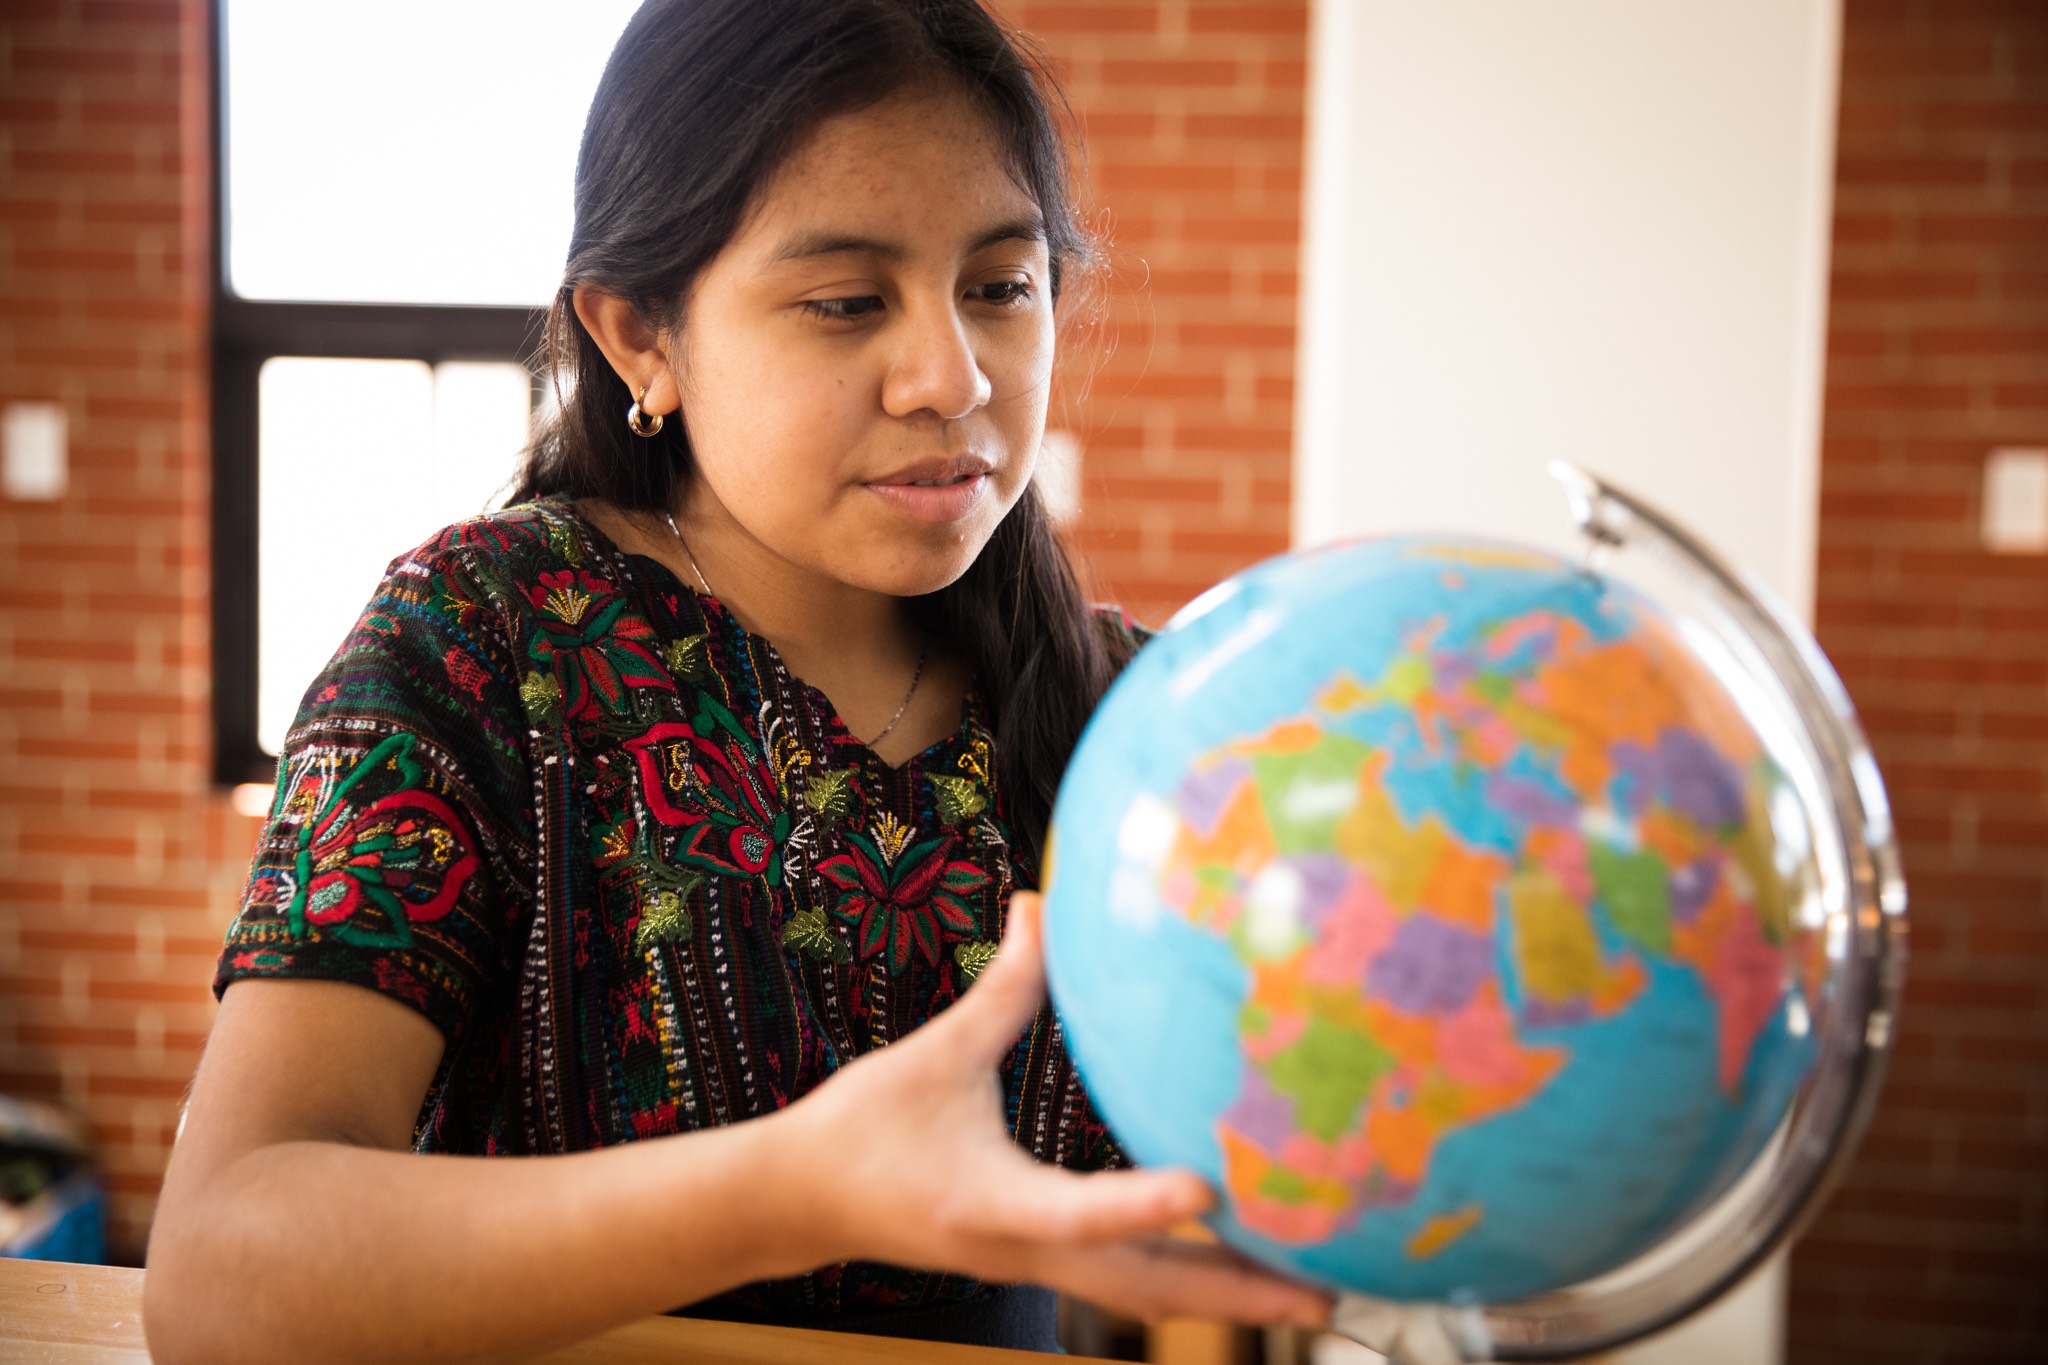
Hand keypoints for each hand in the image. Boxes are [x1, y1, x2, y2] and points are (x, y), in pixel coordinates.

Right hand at [782, 892, 1332, 1327]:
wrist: (801, 1205)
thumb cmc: (860, 1129)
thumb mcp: (932, 1055)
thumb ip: (1000, 988)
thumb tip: (1041, 903)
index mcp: (990, 1202)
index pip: (1076, 1211)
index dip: (1139, 1205)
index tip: (1205, 1190)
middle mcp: (1023, 1249)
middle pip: (1142, 1287)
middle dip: (1231, 1295)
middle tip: (1322, 1295)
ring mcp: (1035, 1266)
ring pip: (1145, 1295)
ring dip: (1226, 1299)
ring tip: (1314, 1295)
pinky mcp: (1039, 1263)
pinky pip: (1128, 1281)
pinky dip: (1190, 1280)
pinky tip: (1241, 1263)